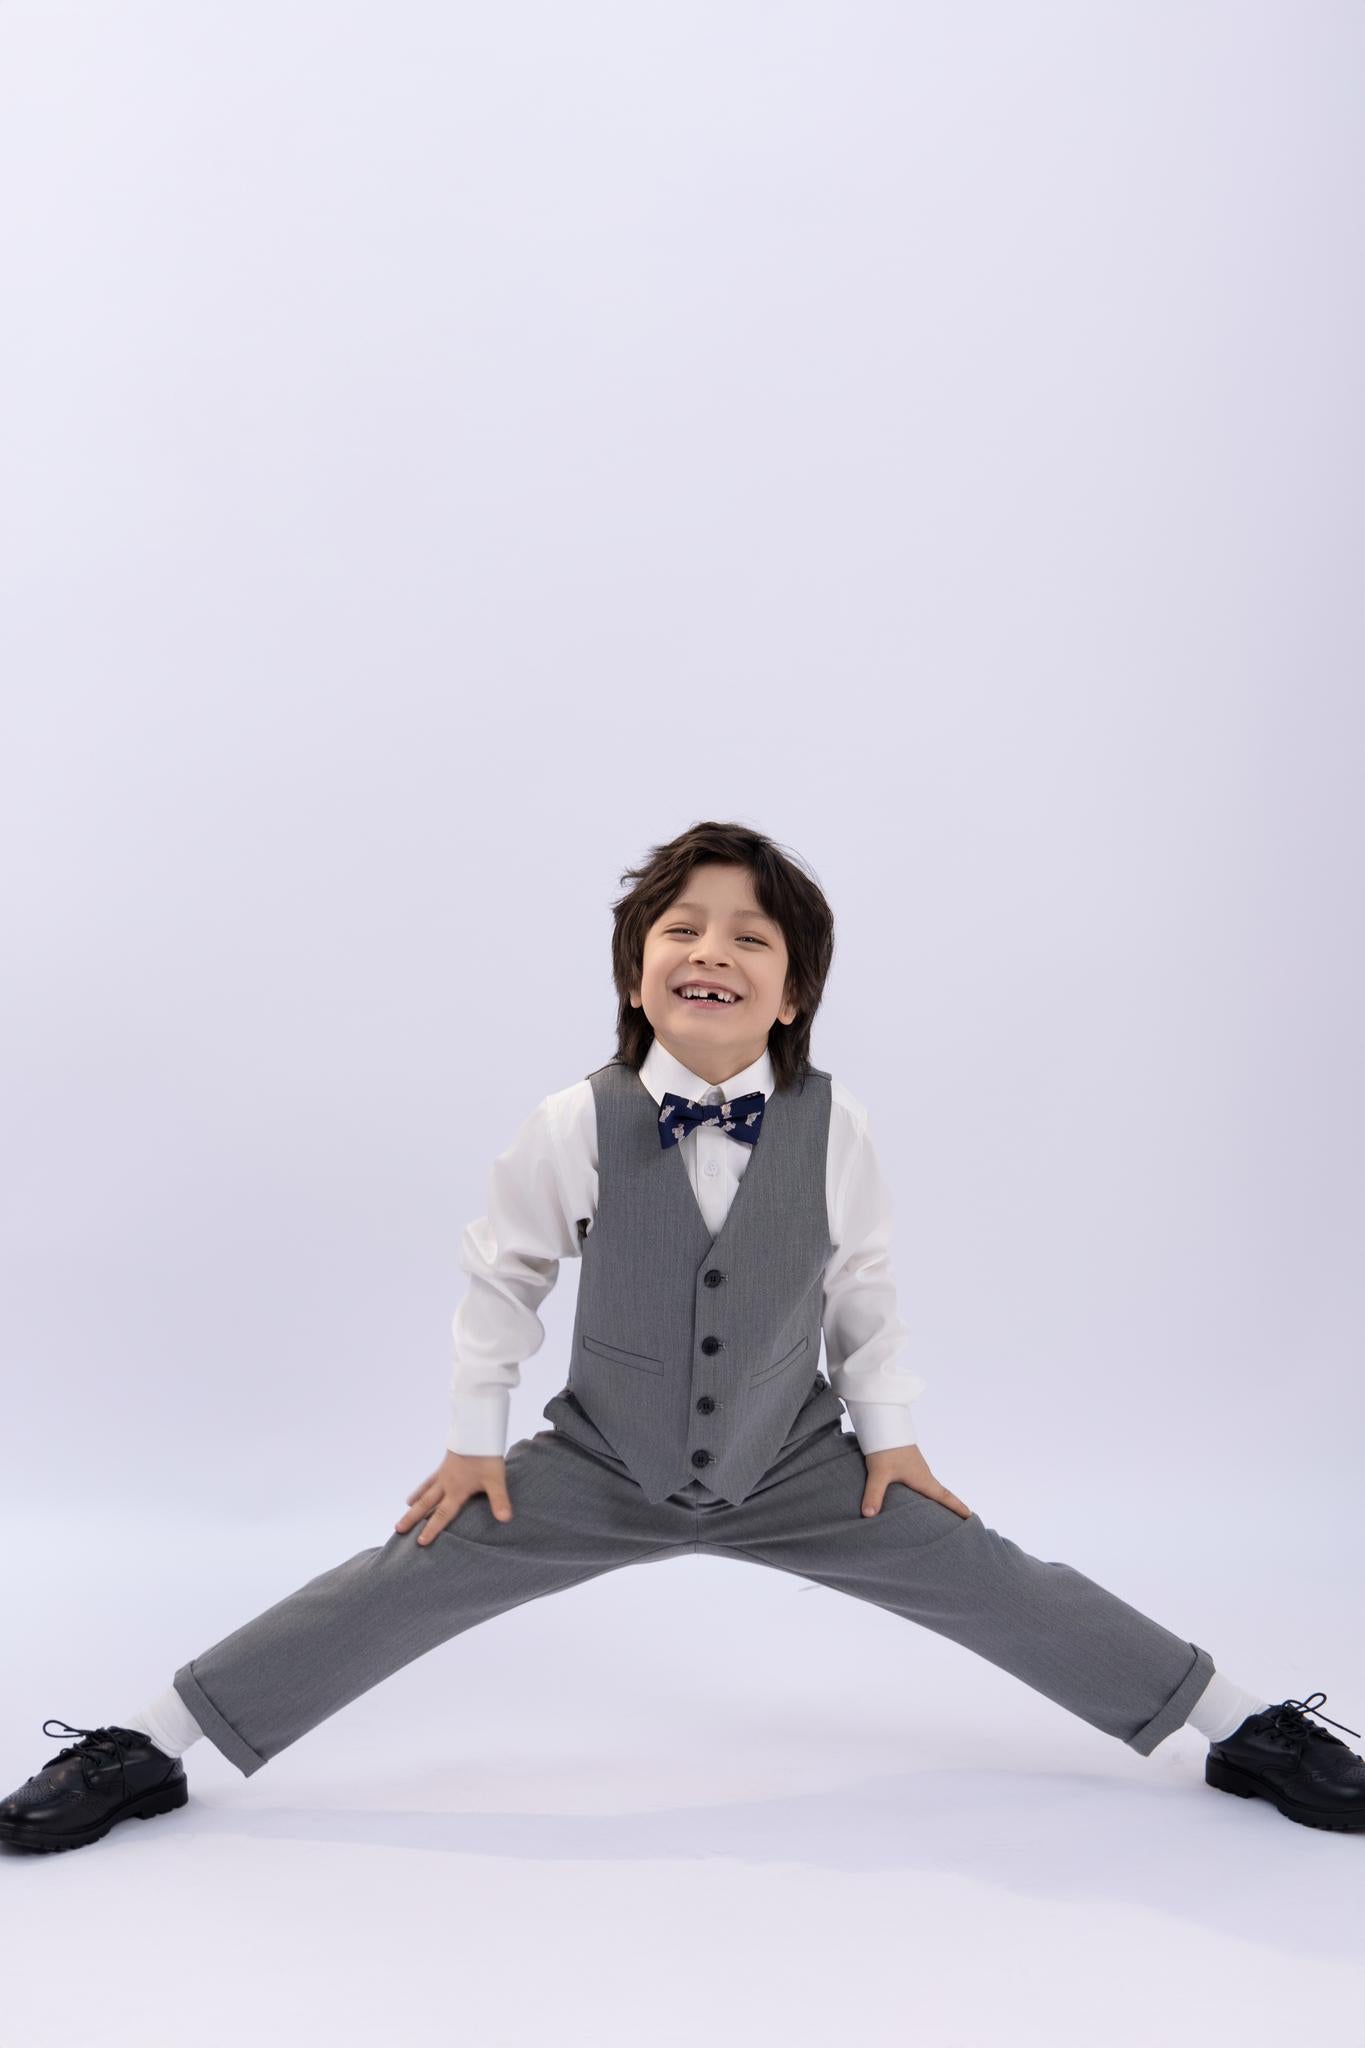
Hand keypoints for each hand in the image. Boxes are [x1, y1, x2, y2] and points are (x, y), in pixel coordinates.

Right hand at [396, 1451, 513, 1544]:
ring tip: (405, 1510)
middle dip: (413, 1518)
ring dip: (414, 1503)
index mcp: (456, 1491)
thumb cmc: (486, 1456)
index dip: (432, 1529)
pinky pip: (429, 1481)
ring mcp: (443, 1474)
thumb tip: (505, 1519)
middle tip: (398, 1530)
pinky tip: (417, 1492)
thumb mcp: (496, 1479)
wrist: (477, 1431)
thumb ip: (499, 1500)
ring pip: (425, 1492)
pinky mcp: (445, 1465)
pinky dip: (421, 1488)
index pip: (442, 1514)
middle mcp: (446, 1484)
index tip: (420, 1542)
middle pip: (426, 1504)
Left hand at [861, 1443, 970, 1519]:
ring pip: (929, 1487)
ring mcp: (915, 1468)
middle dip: (950, 1505)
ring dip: (936, 1498)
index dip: (957, 1507)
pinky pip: (919, 1482)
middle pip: (940, 1493)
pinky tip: (916, 1496)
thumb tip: (868, 1515)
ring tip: (940, 1513)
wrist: (883, 1422)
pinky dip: (923, 1491)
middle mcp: (922, 1473)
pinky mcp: (906, 1463)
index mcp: (922, 1478)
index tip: (970, 1516)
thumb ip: (874, 1494)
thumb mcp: (878, 1472)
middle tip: (962, 1518)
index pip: (944, 1496)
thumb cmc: (885, 1446)